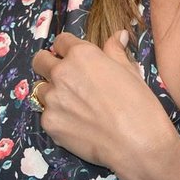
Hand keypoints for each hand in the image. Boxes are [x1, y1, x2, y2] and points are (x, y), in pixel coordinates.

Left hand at [31, 31, 178, 177]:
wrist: (137, 144)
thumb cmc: (139, 105)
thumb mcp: (130, 71)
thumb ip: (116, 51)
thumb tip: (119, 35)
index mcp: (81, 55)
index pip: (61, 42)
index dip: (68, 49)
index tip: (72, 57)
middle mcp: (61, 73)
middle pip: (40, 61)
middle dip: (48, 65)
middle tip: (64, 78)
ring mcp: (52, 99)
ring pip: (40, 89)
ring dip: (52, 93)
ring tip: (73, 106)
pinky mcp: (49, 123)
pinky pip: (46, 114)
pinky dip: (57, 117)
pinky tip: (76, 125)